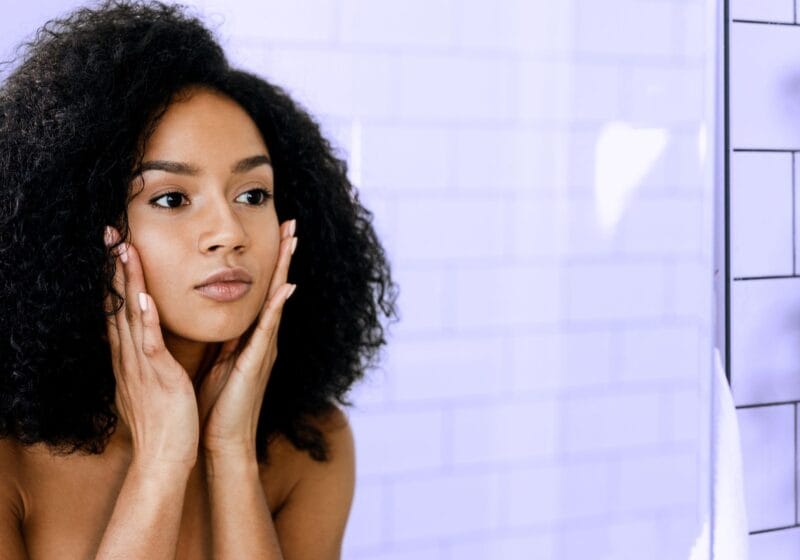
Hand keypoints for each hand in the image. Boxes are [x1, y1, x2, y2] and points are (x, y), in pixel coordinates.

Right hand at [104, 226, 199, 469]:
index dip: (117, 278)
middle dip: (115, 268)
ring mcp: (141, 365)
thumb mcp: (152, 383)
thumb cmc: (164, 421)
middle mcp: (130, 356)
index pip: (121, 309)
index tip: (117, 249)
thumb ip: (149, 360)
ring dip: (127, 281)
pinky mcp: (157, 376)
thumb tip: (148, 343)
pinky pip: (148, 342)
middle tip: (111, 234)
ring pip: (131, 315)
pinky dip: (145, 319)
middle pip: (118, 304)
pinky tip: (143, 296)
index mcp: (132, 357)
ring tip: (123, 249)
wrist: (165, 457)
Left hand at [196, 219, 296, 458]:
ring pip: (275, 300)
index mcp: (251, 337)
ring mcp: (263, 349)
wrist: (223, 441)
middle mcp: (263, 339)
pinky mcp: (256, 363)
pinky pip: (268, 329)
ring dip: (285, 269)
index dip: (270, 262)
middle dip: (284, 255)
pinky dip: (277, 307)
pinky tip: (286, 287)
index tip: (275, 233)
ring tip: (292, 241)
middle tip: (292, 223)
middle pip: (275, 288)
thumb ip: (225, 340)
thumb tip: (221, 318)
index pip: (262, 291)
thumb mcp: (220, 362)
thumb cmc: (218, 405)